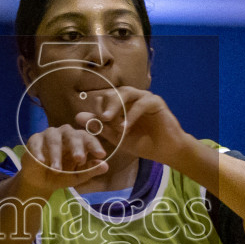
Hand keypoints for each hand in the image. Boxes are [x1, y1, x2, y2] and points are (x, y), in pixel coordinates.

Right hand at [16, 124, 108, 195]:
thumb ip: (90, 170)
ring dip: (56, 154)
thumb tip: (105, 166)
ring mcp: (49, 135)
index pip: (88, 138)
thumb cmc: (61, 176)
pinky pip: (36, 142)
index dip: (94, 145)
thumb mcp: (77, 176)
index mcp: (78, 140)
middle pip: (72, 134)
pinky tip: (41, 161)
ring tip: (57, 169)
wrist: (40, 182)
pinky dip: (38, 152)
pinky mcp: (34, 139)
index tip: (101, 155)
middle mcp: (65, 134)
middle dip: (76, 146)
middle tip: (80, 159)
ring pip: (54, 139)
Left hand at [73, 86, 191, 166]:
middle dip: (106, 104)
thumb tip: (77, 117)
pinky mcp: (156, 102)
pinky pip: (142, 103)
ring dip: (116, 105)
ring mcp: (145, 97)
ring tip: (109, 120)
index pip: (105, 98)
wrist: (166, 151)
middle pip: (115, 92)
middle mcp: (133, 97)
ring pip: (127, 93)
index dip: (98, 108)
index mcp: (123, 104)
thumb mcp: (117, 137)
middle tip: (101, 118)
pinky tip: (125, 127)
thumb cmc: (143, 143)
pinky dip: (131, 114)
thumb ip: (99, 126)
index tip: (94, 122)